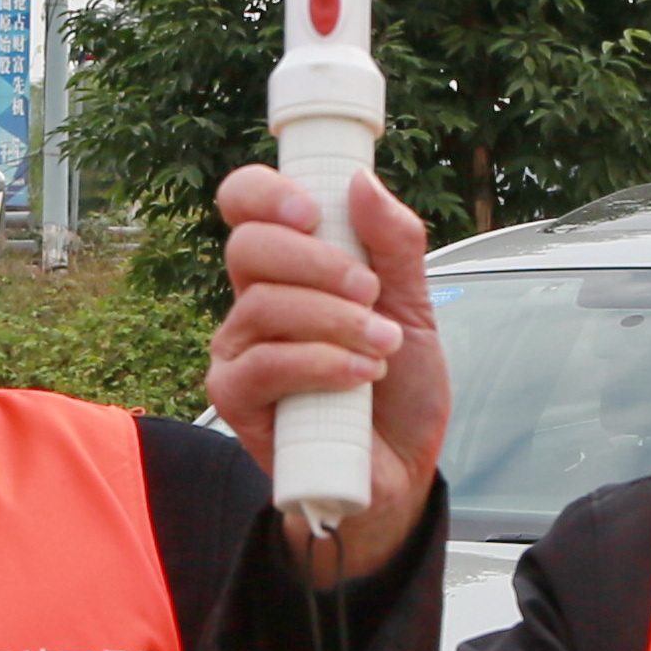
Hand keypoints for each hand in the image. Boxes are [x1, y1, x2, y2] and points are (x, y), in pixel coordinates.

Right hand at [207, 162, 448, 582]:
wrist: (401, 468)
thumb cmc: (399, 386)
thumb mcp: (416, 305)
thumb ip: (395, 243)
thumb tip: (361, 182)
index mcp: (289, 266)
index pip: (245, 205)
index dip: (265, 194)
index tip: (313, 212)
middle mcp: (253, 301)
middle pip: (248, 247)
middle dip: (317, 263)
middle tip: (370, 292)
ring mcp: (239, 349)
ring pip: (261, 306)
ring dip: (333, 320)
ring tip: (382, 347)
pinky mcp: (234, 398)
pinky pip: (262, 365)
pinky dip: (319, 364)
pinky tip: (359, 376)